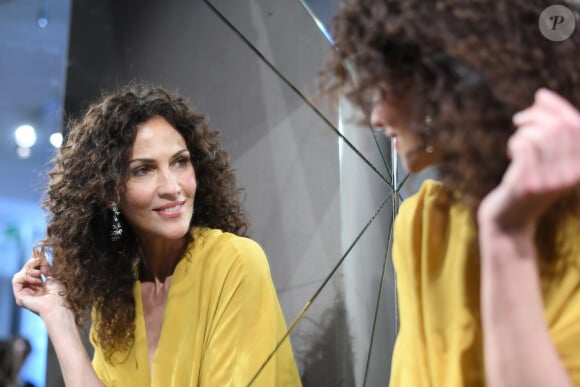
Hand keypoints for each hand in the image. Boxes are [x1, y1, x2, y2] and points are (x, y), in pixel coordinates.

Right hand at [12, 248, 67, 317]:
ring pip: (19, 274)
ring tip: (40, 274)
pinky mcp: (19, 297)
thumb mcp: (53, 276)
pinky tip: (37, 280)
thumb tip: (38, 256)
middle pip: (24, 271)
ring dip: (30, 271)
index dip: (33, 261)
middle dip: (32, 264)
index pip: (31, 271)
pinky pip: (16, 280)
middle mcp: (30, 290)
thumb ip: (45, 267)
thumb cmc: (60, 293)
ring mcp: (24, 294)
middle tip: (39, 261)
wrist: (59, 304)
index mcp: (39, 287)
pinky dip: (26, 276)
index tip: (36, 252)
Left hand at [478, 89, 579, 232]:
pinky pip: (523, 145)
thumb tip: (542, 97)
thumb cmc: (525, 183)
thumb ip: (552, 133)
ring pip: (539, 135)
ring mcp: (549, 181)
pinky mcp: (527, 184)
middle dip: (536, 115)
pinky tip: (511, 153)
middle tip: (520, 120)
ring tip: (516, 143)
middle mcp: (570, 176)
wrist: (508, 221)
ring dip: (523, 131)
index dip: (559, 106)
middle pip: (558, 127)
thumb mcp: (546, 160)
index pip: (578, 126)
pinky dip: (515, 142)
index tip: (540, 96)